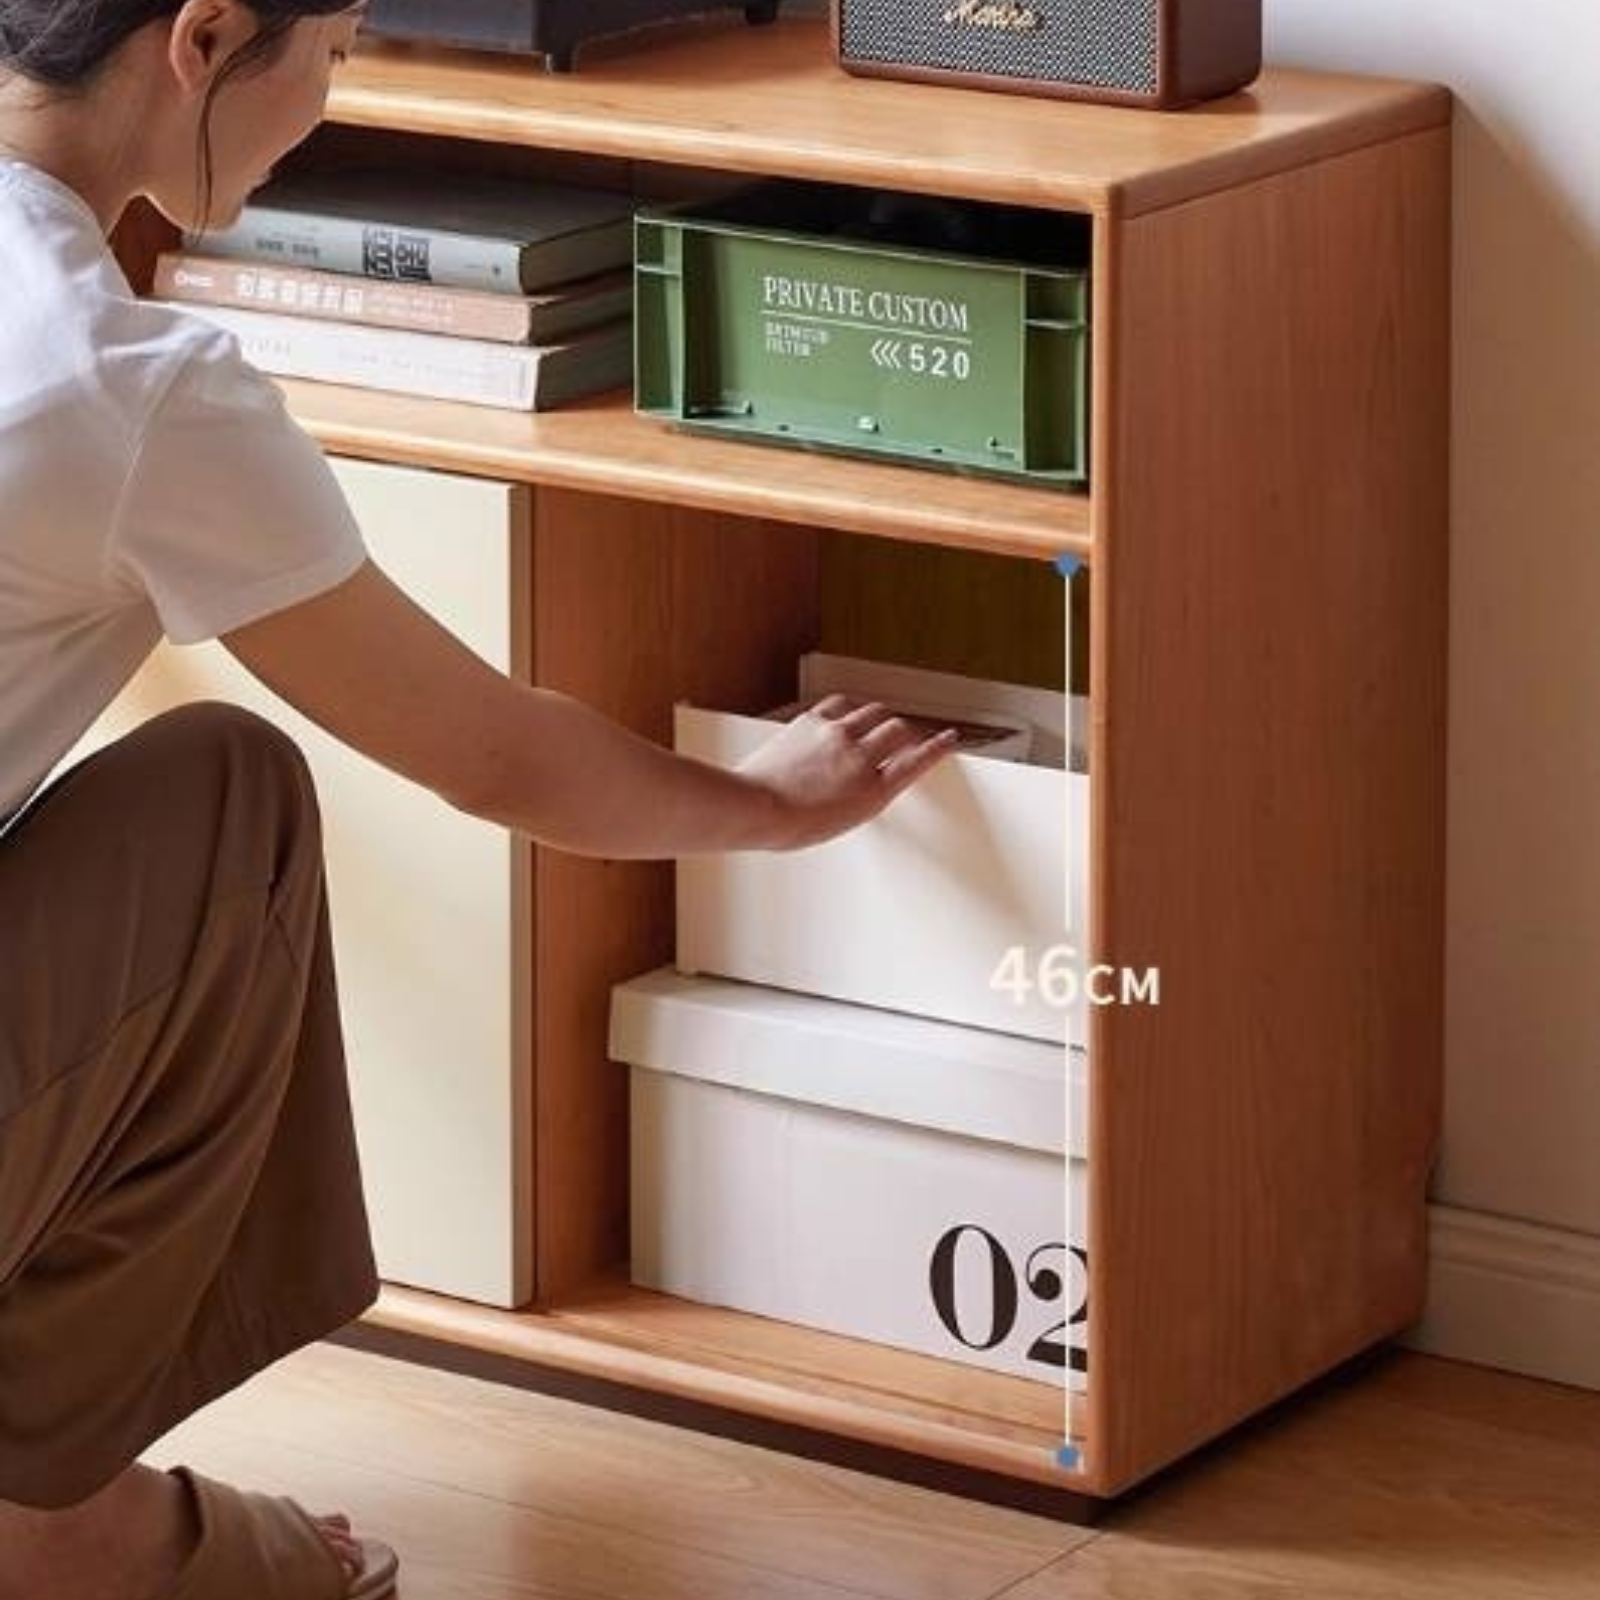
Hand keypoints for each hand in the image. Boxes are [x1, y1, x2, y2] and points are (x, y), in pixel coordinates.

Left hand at [736, 695, 960, 849]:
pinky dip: (850, 707)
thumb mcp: (844, 820)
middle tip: (908, 733)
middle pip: (900, 729)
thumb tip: (872, 779)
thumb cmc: (792, 824)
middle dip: (907, 731)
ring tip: (877, 722)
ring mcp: (838, 735)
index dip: (937, 748)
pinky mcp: (814, 720)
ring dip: (880, 716)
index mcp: (873, 792)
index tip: (949, 739)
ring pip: (874, 711)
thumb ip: (865, 795)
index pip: (916, 762)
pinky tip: (847, 712)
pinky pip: (841, 703)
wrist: (756, 808)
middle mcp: (861, 758)